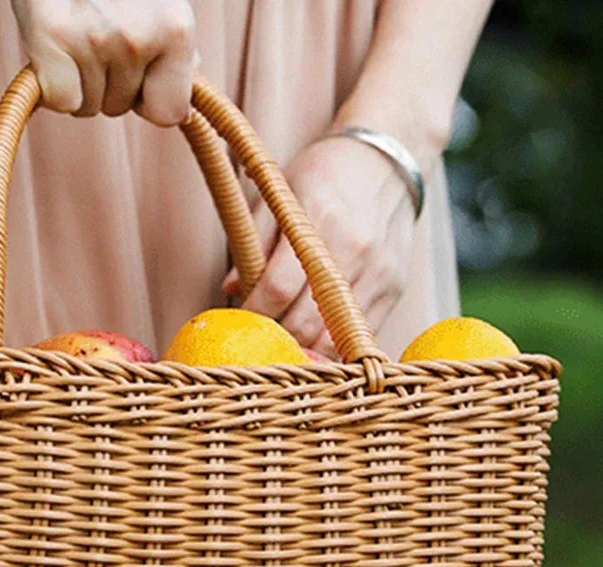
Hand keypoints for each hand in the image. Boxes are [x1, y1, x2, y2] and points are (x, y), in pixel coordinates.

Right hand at [11, 0, 196, 124]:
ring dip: (79, 79)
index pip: (169, 113)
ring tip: (76, 31)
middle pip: (121, 108)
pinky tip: (54, 47)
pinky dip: (53, 84)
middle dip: (108, 82)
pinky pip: (61, 100)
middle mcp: (137, 37)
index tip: (137, 72)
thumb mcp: (157, 0)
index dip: (149, 96)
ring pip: (87, 105)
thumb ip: (171, 43)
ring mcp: (92, 39)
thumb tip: (185, 96)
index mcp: (175, 28)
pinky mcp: (50, 37)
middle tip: (95, 31)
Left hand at [223, 136, 417, 358]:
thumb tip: (232, 288)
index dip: (254, 312)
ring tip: (287, 340)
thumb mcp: (282, 193)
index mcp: (318, 221)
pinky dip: (335, 343)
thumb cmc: (325, 175)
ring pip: (334, 336)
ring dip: (306, 347)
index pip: (278, 288)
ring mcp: (378, 272)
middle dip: (277, 336)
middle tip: (262, 335)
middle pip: (306, 321)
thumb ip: (255, 241)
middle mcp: (353, 250)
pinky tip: (317, 338)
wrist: (387, 160)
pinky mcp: (394, 287)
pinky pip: (360, 334)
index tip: (243, 319)